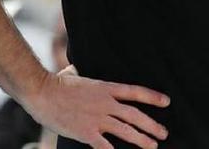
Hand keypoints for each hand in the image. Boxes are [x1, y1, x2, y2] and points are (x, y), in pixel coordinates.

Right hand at [22, 66, 170, 148]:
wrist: (43, 92)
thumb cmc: (57, 82)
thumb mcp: (77, 73)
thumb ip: (84, 73)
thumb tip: (78, 67)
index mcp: (106, 87)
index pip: (135, 92)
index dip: (152, 97)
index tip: (166, 102)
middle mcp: (105, 103)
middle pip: (134, 114)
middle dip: (152, 125)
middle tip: (164, 133)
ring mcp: (96, 118)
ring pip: (125, 130)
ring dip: (141, 139)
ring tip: (153, 146)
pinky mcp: (86, 132)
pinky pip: (104, 145)